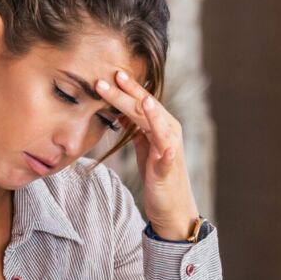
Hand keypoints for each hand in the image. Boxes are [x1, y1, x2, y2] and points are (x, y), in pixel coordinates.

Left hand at [94, 70, 199, 239]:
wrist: (171, 206)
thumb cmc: (157, 175)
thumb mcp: (143, 146)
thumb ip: (135, 127)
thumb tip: (119, 108)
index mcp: (162, 124)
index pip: (142, 101)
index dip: (127, 87)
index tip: (110, 73)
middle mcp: (170, 132)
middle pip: (145, 109)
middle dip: (127, 94)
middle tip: (108, 78)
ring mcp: (171, 150)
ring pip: (156, 127)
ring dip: (148, 113)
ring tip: (141, 100)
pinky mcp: (168, 170)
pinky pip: (167, 157)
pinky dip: (166, 149)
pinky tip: (165, 145)